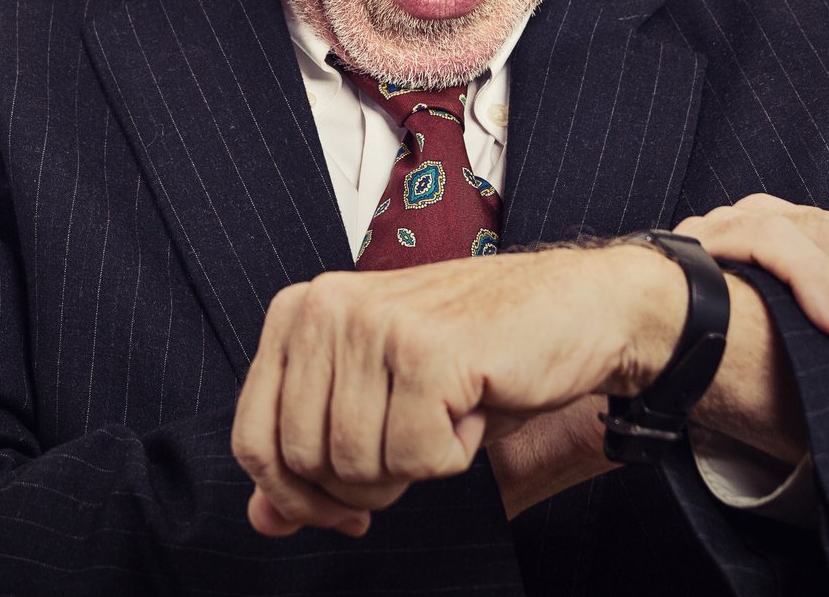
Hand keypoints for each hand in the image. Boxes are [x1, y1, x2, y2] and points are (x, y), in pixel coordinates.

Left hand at [231, 246, 681, 536]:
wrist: (576, 308)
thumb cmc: (477, 351)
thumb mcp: (378, 402)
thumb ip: (314, 457)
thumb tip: (263, 520)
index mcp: (300, 312)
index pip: (252, 437)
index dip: (295, 496)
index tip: (344, 508)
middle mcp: (326, 307)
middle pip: (303, 461)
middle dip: (363, 484)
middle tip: (417, 444)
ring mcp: (375, 326)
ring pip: (355, 465)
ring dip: (414, 464)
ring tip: (449, 410)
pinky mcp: (427, 353)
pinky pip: (414, 459)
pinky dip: (453, 457)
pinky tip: (474, 407)